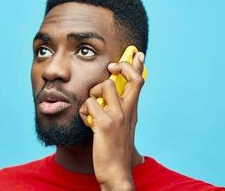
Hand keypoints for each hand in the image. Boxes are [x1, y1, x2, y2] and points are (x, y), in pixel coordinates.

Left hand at [79, 52, 144, 190]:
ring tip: (93, 109)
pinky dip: (84, 112)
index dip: (138, 66)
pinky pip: (89, 104)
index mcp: (132, 110)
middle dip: (122, 66)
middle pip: (131, 78)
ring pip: (104, 86)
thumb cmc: (115, 146)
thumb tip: (108, 94)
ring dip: (93, 94)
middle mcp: (128, 111)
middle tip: (111, 67)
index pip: (139, 82)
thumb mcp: (121, 125)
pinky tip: (88, 123)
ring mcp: (118, 117)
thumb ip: (118, 109)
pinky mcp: (105, 124)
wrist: (116, 170)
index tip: (136, 54)